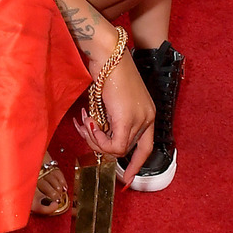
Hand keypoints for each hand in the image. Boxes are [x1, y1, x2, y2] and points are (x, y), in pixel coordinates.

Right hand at [74, 51, 155, 183]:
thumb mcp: (112, 100)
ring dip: (96, 139)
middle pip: (126, 149)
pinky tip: (88, 121)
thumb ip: (111, 119)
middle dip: (101, 145)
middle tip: (85, 129)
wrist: (107, 52)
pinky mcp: (128, 119)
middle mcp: (147, 117)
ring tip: (84, 121)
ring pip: (118, 149)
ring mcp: (139, 118)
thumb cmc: (107, 69)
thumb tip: (100, 134)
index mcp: (147, 113)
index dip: (135, 164)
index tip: (127, 179)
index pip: (145, 148)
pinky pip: (114, 145)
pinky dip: (98, 138)